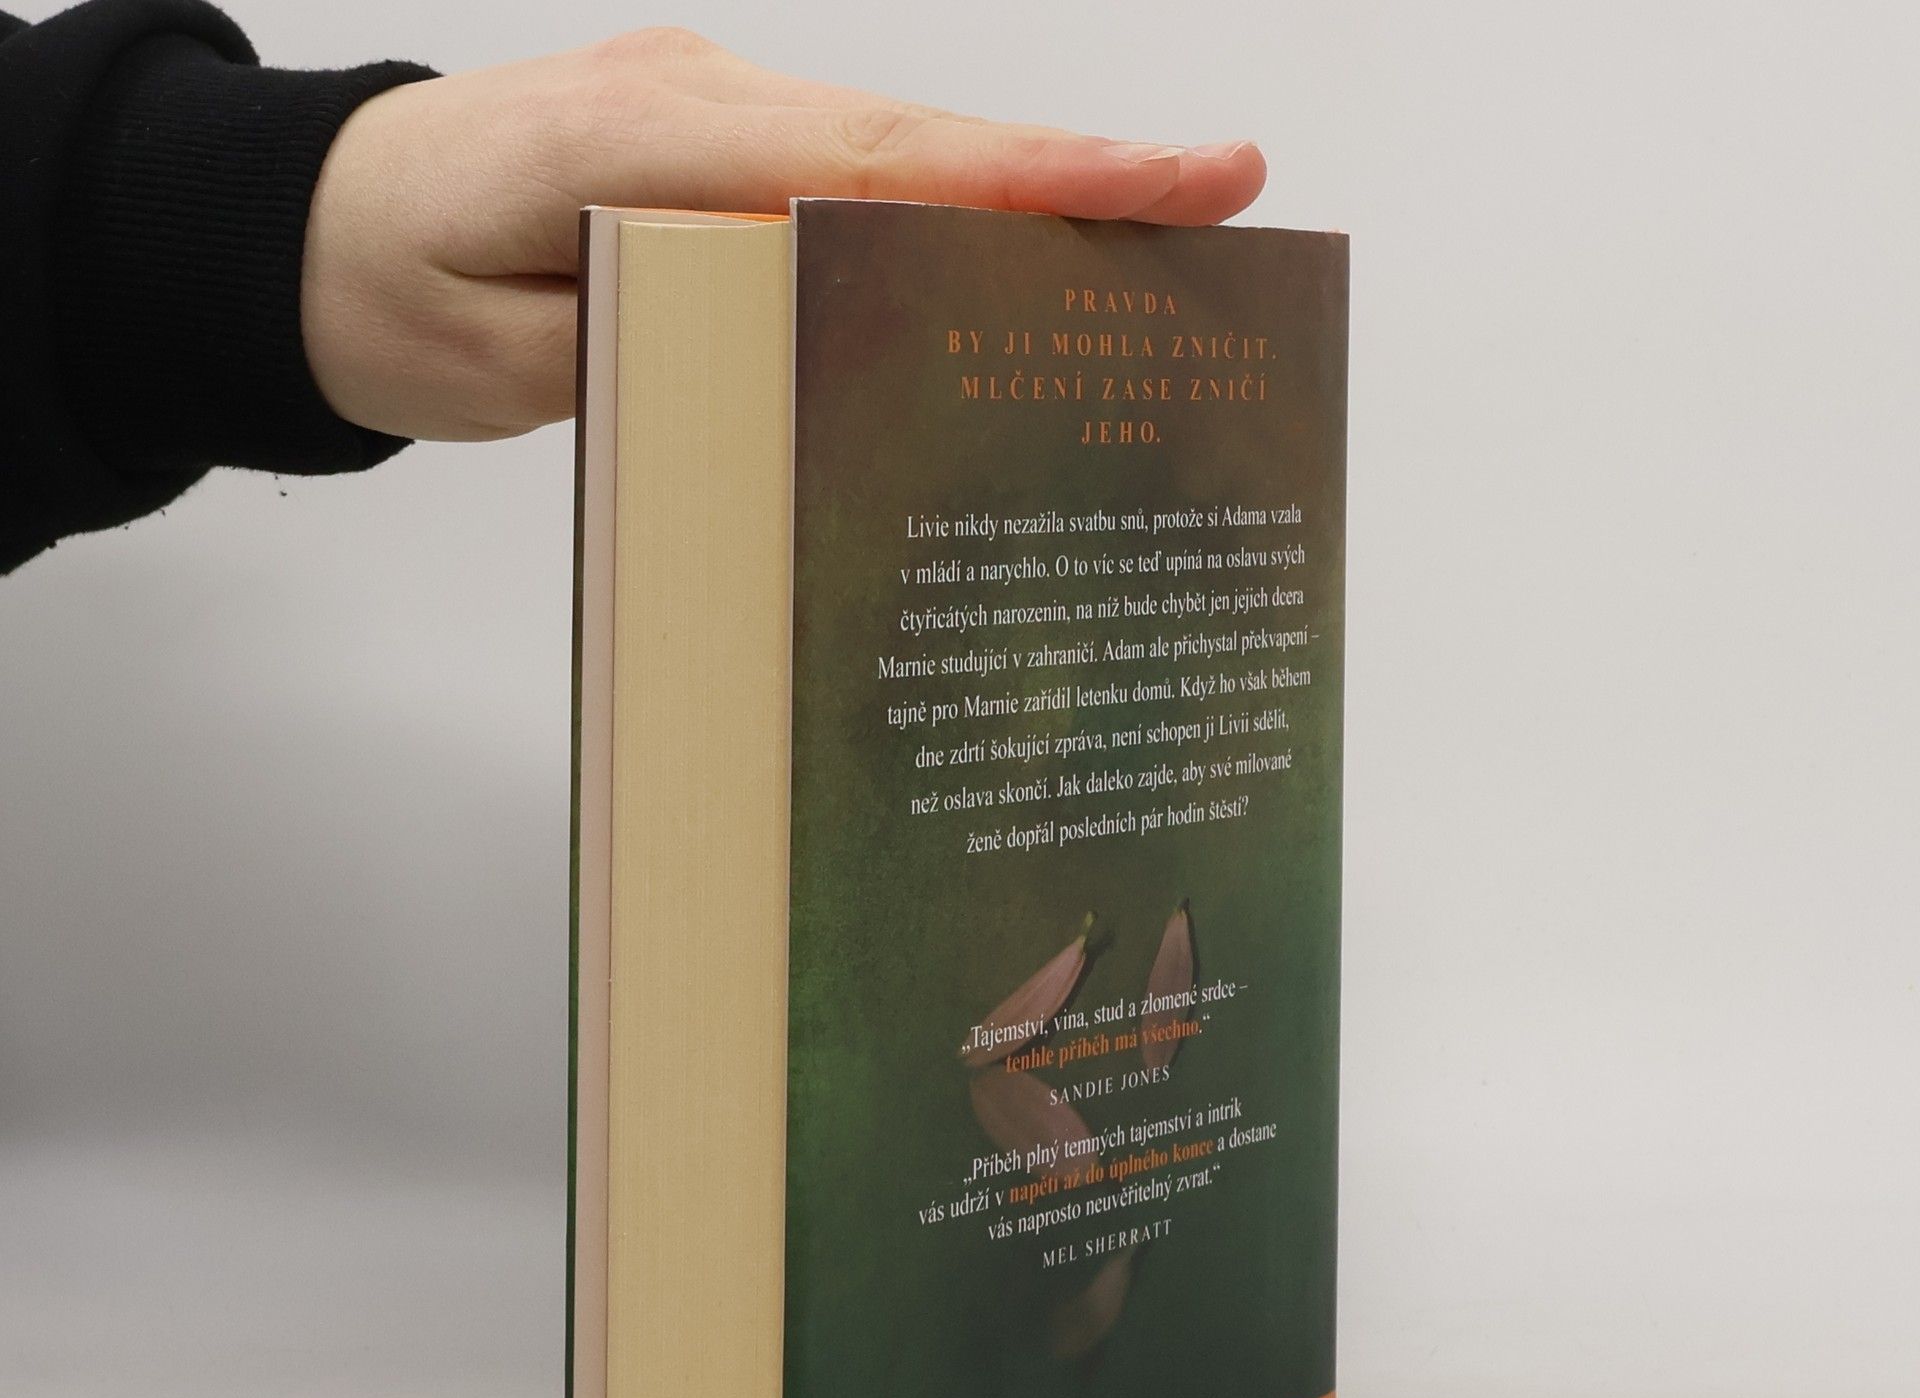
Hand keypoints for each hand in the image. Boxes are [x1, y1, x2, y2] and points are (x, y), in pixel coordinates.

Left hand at [300, 29, 1264, 441]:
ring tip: (1158, 239)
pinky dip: (942, 217)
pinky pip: (851, 183)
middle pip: (922, 143)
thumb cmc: (390, 288)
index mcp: (649, 140)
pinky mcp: (712, 156)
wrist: (310, 231)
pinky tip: (1012, 264)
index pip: (878, 162)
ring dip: (1025, 194)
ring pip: (898, 158)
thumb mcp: (508, 353)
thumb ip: (656, 335)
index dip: (1031, 177)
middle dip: (1078, 172)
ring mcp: (710, 121)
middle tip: (1225, 195)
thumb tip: (804, 327)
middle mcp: (700, 106)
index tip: (1174, 179)